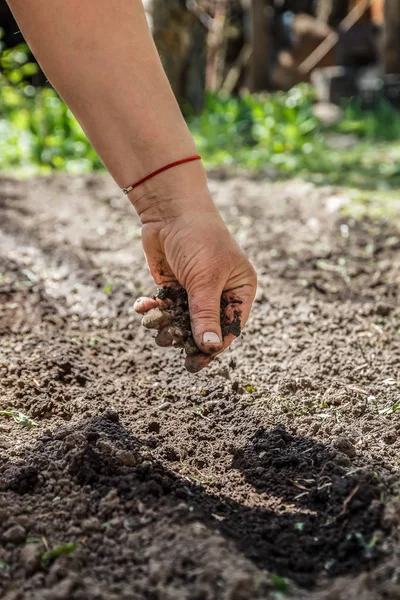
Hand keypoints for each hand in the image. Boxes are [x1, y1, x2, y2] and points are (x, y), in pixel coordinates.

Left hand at [133, 186, 256, 372]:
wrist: (168, 209)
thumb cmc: (198, 239)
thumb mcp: (204, 279)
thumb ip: (206, 315)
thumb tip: (211, 349)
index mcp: (239, 290)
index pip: (230, 326)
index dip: (213, 346)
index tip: (195, 363)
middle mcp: (219, 292)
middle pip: (204, 327)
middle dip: (184, 335)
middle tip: (166, 339)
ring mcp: (195, 290)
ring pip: (182, 320)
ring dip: (165, 323)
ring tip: (152, 320)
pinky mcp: (173, 286)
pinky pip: (165, 307)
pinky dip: (153, 310)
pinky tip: (143, 306)